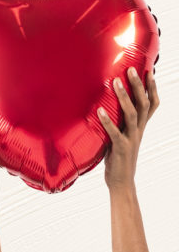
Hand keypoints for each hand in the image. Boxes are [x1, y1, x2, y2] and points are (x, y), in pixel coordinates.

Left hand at [99, 67, 158, 191]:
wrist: (121, 181)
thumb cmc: (118, 156)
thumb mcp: (122, 134)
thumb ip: (119, 120)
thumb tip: (107, 101)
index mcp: (140, 126)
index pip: (151, 104)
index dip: (152, 88)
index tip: (148, 70)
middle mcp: (138, 130)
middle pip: (143, 105)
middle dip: (139, 86)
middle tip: (131, 69)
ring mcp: (130, 139)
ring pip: (132, 115)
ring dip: (123, 97)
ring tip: (115, 82)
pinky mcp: (120, 148)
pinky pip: (115, 133)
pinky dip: (107, 121)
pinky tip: (99, 111)